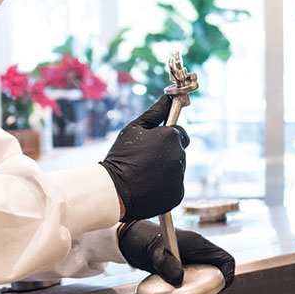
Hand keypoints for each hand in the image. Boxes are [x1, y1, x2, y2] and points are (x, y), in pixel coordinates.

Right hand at [99, 97, 189, 222]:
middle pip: (178, 151)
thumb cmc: (121, 157)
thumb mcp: (134, 130)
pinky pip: (174, 186)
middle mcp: (180, 156)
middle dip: (166, 153)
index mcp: (172, 137)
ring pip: (177, 169)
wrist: (114, 191)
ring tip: (144, 174)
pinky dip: (164, 186)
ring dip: (166, 170)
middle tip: (145, 160)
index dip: (166, 136)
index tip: (154, 143)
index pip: (179, 132)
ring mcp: (180, 177)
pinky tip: (148, 186)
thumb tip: (166, 99)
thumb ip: (154, 113)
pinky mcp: (177, 194)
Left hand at [117, 221, 235, 288]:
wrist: (133, 240)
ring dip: (200, 288)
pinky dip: (188, 288)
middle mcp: (198, 252)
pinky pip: (194, 280)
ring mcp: (192, 260)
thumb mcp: (153, 253)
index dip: (228, 275)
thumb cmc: (145, 241)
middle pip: (219, 270)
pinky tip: (175, 293)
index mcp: (198, 244)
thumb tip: (178, 279)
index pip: (225, 259)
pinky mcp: (184, 267)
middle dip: (214, 285)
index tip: (220, 288)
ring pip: (207, 276)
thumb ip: (165, 264)